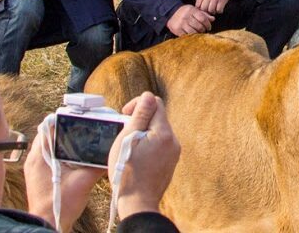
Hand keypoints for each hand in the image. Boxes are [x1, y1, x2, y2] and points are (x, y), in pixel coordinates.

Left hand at [24, 120, 105, 231]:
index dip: (62, 119)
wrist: (49, 224)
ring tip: (81, 140)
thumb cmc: (60, 205)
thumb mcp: (83, 181)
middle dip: (65, 130)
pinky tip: (76, 158)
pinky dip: (62, 154)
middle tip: (82, 127)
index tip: (76, 117)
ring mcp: (36, 168)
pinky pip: (51, 158)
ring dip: (64, 142)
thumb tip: (109, 153)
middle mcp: (34, 160)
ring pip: (50, 146)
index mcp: (40, 156)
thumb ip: (97, 165)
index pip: (47, 126)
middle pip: (50, 135)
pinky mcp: (40, 176)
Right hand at [110, 92, 179, 219]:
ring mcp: (173, 153)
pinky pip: (159, 145)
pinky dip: (148, 145)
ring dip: (143, 133)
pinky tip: (137, 157)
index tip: (125, 115)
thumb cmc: (127, 172)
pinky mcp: (170, 162)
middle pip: (157, 117)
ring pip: (157, 131)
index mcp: (164, 132)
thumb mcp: (127, 139)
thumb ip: (140, 115)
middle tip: (124, 133)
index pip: (155, 102)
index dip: (138, 104)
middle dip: (140, 120)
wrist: (138, 203)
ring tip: (129, 148)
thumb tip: (148, 95)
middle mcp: (173, 141)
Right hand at [167, 5, 212, 36]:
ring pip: (193, 32)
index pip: (203, 19)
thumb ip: (204, 14)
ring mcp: (181, 24)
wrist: (171, 13)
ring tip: (198, 32)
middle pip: (199, 26)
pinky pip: (186, 35)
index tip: (209, 27)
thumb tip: (213, 19)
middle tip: (204, 30)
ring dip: (198, 34)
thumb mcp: (194, 10)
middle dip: (203, 30)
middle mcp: (186, 17)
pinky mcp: (177, 30)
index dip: (208, 24)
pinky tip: (192, 34)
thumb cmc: (185, 12)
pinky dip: (190, 36)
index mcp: (191, 10)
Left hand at [194, 0, 237, 14]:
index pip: (197, 4)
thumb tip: (197, 0)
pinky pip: (219, 9)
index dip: (200, 9)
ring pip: (211, 10)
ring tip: (215, 9)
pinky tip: (220, 8)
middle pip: (203, 8)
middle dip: (206, 11)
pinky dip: (219, 10)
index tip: (203, 9)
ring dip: (213, 11)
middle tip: (209, 10)